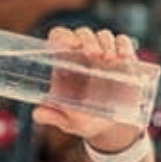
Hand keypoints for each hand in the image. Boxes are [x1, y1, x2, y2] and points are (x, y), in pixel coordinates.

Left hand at [31, 26, 145, 151]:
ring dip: (106, 42)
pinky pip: (122, 42)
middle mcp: (83, 55)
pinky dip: (123, 45)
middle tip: (94, 55)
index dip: (63, 37)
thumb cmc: (84, 121)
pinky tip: (123, 58)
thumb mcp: (68, 122)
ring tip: (109, 59)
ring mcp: (103, 54)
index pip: (59, 38)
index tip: (70, 46)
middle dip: (88, 39)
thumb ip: (51, 116)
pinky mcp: (122, 58)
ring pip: (103, 35)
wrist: (111, 127)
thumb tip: (37, 113)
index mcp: (65, 64)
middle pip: (82, 34)